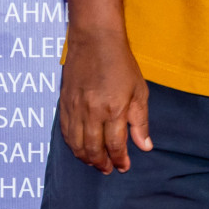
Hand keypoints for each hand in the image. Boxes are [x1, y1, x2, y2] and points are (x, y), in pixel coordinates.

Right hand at [58, 27, 152, 173]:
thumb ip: (140, 121)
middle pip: (93, 149)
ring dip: (86, 157)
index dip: (120, 160)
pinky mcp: (64, 103)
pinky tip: (79, 148)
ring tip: (95, 163)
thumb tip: (144, 146)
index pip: (115, 145)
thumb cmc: (121, 63)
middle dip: (102, 163)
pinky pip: (65, 132)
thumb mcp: (139, 91)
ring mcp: (75, 108)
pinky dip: (72, 144)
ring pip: (76, 144)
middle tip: (109, 169)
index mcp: (114, 110)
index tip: (123, 167)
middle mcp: (92, 113)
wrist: (94, 40)